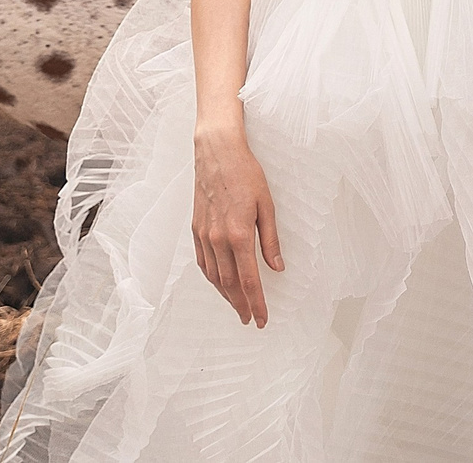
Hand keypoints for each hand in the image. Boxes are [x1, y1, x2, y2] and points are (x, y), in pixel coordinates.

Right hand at [193, 123, 284, 325]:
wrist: (216, 153)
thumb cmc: (246, 174)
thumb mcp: (267, 205)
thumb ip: (271, 240)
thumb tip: (277, 267)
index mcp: (239, 234)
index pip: (249, 280)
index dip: (256, 303)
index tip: (262, 319)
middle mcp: (218, 239)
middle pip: (230, 284)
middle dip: (241, 305)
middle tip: (251, 319)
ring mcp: (204, 235)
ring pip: (214, 276)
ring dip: (226, 295)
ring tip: (238, 306)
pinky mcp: (196, 230)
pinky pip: (202, 263)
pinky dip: (212, 278)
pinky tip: (219, 283)